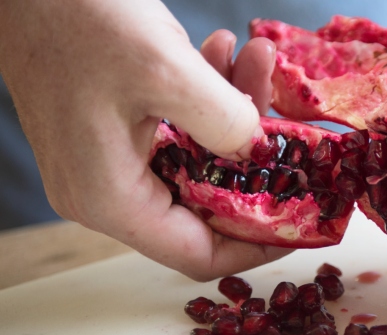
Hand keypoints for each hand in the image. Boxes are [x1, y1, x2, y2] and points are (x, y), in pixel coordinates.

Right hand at [0, 0, 289, 280]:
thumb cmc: (77, 17)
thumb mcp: (166, 71)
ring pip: (197, 161)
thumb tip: (260, 151)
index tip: (304, 219)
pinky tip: (223, 52)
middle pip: (205, 205)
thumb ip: (226, 123)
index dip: (259, 244)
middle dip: (256, 160)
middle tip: (289, 117)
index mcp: (111, 200)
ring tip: (256, 58)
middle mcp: (106, 193)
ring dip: (234, 114)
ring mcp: (105, 162)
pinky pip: (175, 131)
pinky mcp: (111, 131)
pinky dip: (205, 99)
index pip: (199, 255)